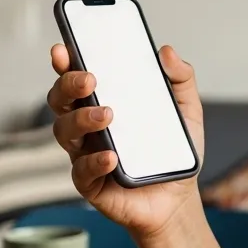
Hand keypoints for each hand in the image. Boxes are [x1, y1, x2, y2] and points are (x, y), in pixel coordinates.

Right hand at [47, 43, 205, 239]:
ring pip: (64, 132)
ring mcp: (85, 154)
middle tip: (90, 79)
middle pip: (61, 100)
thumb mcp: (186, 111)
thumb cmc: (172, 151)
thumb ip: (181, 79)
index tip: (63, 49)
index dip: (65, 62)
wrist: (178, 198)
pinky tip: (111, 156)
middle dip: (68, 85)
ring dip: (82, 119)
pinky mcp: (90, 184)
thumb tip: (167, 52)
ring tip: (108, 115)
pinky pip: (81, 172)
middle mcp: (87, 127)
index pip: (76, 78)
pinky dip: (93, 162)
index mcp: (103, 103)